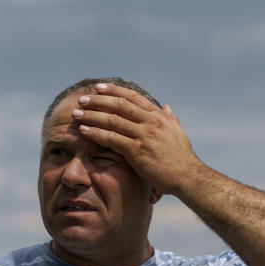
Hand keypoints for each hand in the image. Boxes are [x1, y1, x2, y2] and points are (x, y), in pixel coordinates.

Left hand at [73, 83, 204, 195]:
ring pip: (112, 120)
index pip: (132, 97)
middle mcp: (151, 122)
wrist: (188, 177)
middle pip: (119, 105)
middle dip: (98, 100)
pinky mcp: (137, 151)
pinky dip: (96, 133)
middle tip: (82, 99)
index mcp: (159, 116)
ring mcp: (144, 135)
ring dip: (92, 115)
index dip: (114, 91)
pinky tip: (84, 130)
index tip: (99, 88)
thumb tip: (166, 107)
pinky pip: (111, 138)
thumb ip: (170, 118)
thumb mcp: (177, 133)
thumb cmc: (182, 158)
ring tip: (76, 114)